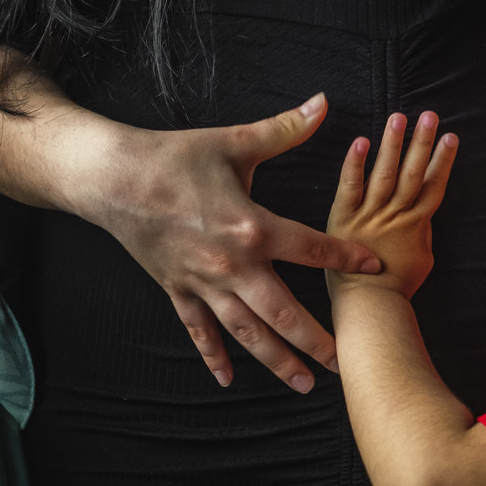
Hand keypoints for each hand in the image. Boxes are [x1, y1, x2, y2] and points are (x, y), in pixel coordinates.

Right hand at [80, 94, 382, 392]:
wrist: (112, 178)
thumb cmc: (174, 157)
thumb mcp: (234, 140)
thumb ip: (284, 129)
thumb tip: (323, 103)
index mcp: (252, 227)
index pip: (312, 248)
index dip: (346, 258)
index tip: (374, 269)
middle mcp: (231, 265)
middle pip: (284, 313)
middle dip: (317, 341)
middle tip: (346, 364)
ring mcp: (202, 283)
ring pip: (247, 333)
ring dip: (277, 361)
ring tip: (305, 383)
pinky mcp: (176, 290)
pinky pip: (198, 331)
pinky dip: (212, 356)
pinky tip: (227, 380)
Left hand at [326, 112, 457, 297]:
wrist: (371, 305)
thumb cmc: (397, 288)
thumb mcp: (422, 260)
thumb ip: (422, 234)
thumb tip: (423, 217)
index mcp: (416, 224)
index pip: (433, 184)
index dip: (443, 160)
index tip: (451, 137)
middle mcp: (396, 214)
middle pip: (413, 172)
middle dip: (423, 142)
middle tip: (430, 115)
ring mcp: (370, 214)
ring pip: (385, 173)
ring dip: (394, 143)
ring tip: (400, 117)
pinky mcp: (344, 218)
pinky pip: (350, 186)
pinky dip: (355, 163)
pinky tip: (361, 141)